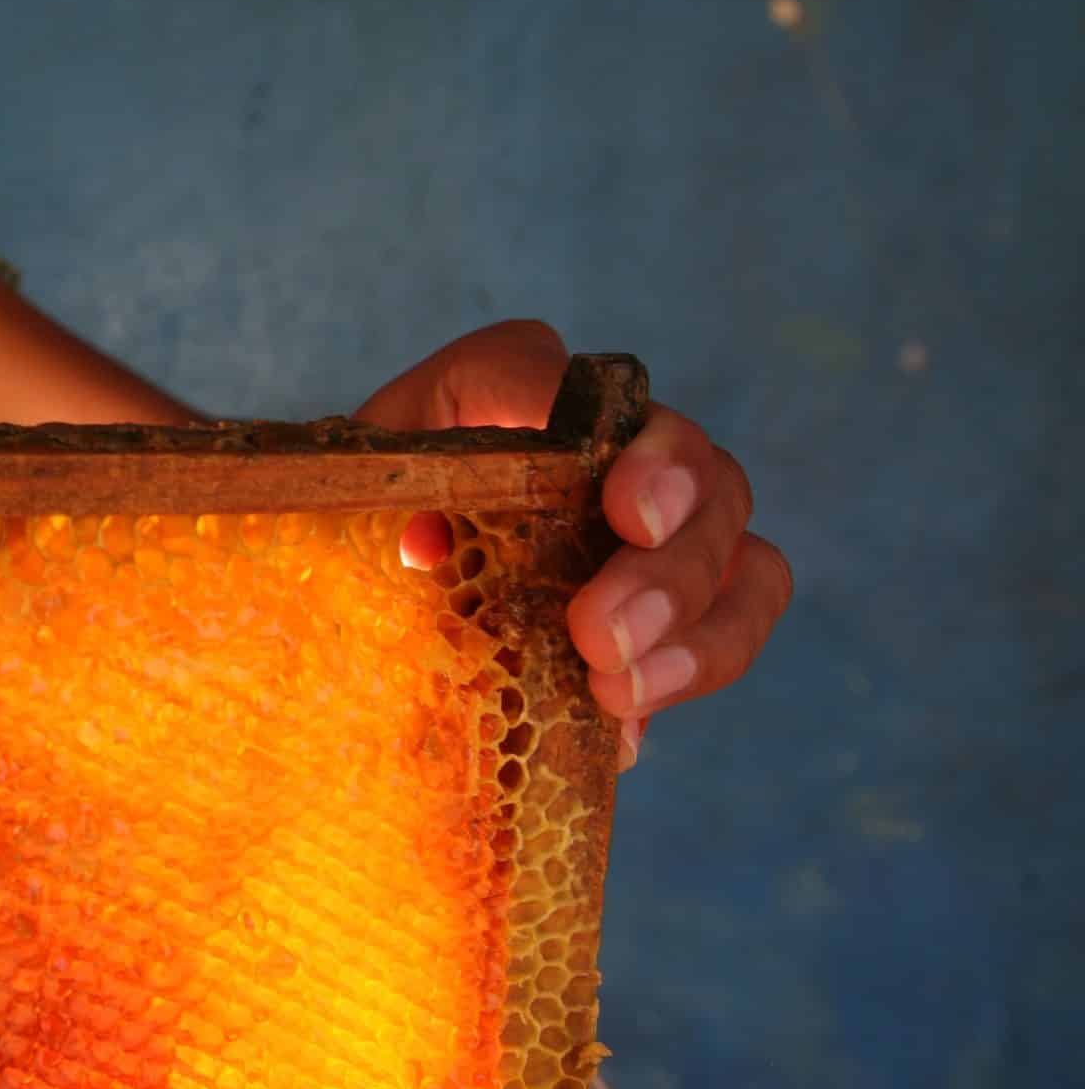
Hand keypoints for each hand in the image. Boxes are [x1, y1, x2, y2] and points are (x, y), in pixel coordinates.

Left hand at [354, 320, 791, 768]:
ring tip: (616, 689)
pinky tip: (631, 715)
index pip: (549, 374)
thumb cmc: (361, 532)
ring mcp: (661, 506)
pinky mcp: (687, 583)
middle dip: (664, 560)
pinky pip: (742, 603)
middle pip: (689, 463)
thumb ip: (379, 513)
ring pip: (736, 537)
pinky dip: (701, 658)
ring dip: (693, 619)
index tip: (628, 511)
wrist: (379, 593)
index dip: (609, 436)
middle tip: (601, 636)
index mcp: (499, 385)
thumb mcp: (346, 514)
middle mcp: (602, 428)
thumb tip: (430, 547)